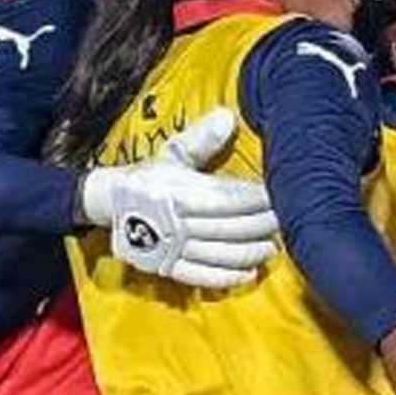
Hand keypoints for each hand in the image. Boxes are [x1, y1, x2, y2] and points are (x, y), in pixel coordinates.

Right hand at [79, 108, 279, 288]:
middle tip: (286, 220)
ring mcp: (170, 246)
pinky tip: (248, 273)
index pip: (227, 198)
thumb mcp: (172, 153)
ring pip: (219, 253)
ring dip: (251, 252)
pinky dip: (226, 277)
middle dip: (262, 225)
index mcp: (177, 190)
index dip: (256, 198)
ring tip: (273, 247)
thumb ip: (202, 138)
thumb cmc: (149, 176)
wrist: (110, 202)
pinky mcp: (166, 265)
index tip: (278, 194)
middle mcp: (175, 221)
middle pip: (229, 227)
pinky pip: (200, 276)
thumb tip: (229, 117)